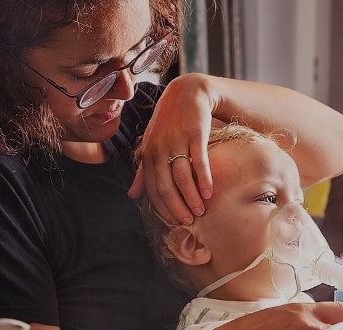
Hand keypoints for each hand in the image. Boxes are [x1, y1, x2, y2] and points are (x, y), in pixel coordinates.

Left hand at [128, 74, 214, 224]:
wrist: (188, 93)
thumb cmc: (169, 123)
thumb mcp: (152, 146)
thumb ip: (143, 172)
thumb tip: (132, 196)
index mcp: (148, 155)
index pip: (152, 189)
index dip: (163, 208)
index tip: (175, 223)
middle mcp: (159, 149)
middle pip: (166, 187)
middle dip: (177, 207)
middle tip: (189, 221)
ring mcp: (177, 141)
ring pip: (181, 177)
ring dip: (191, 197)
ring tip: (201, 211)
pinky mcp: (195, 134)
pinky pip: (198, 161)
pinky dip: (204, 179)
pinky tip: (210, 192)